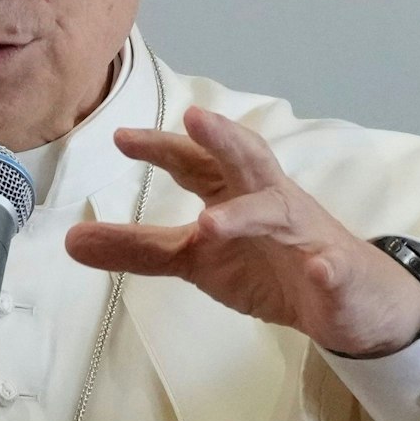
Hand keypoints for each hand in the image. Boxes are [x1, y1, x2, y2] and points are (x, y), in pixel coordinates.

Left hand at [64, 107, 419, 356]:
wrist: (347, 301)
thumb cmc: (269, 264)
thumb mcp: (196, 260)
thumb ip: (139, 247)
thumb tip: (72, 240)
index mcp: (236, 193)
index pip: (197, 162)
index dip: (163, 147)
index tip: (122, 138)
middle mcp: (272, 202)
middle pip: (248, 161)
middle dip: (224, 139)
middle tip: (196, 119)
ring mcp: (308, 236)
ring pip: (281, 213)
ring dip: (249, 213)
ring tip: (211, 223)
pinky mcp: (337, 275)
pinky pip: (334, 270)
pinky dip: (327, 268)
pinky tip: (320, 271)